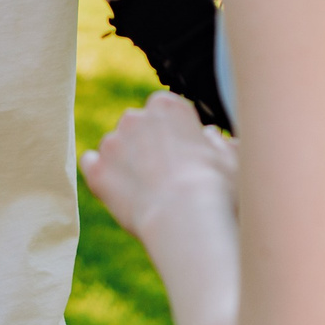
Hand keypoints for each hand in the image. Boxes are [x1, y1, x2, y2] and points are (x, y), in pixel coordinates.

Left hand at [82, 90, 238, 243]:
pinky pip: (91, 164)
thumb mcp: (232, 159)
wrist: (186, 218)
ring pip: (116, 148)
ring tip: (149, 192)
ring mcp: (111, 143)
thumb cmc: (217, 188)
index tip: (187, 156)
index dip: (177, 135)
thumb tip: (212, 138)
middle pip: (138, 127)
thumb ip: (219, 143)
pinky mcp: (96, 171)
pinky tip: (120, 191)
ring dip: (127, 163)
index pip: (166, 112)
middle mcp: (134, 117)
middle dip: (148, 146)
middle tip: (167, 177)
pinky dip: (102, 175)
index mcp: (167, 106)